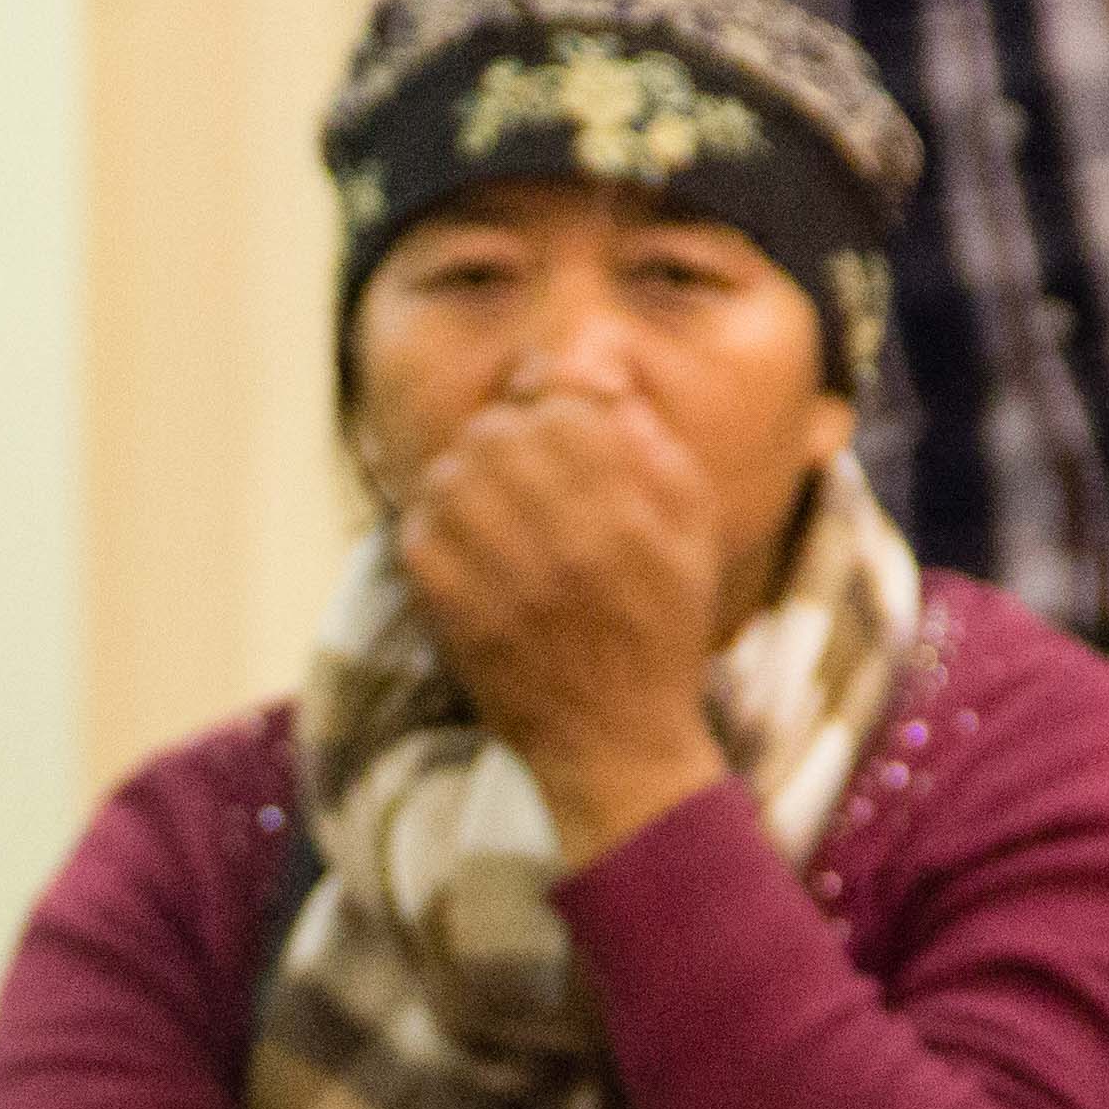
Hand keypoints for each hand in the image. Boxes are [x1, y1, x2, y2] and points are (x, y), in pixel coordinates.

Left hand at [394, 382, 735, 866]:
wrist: (618, 741)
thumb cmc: (657, 625)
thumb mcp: (688, 527)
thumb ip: (647, 440)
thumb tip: (587, 367)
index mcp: (636, 508)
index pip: (562, 406)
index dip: (538, 393)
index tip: (533, 405)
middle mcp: (576, 540)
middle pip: (498, 435)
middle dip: (493, 434)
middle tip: (497, 455)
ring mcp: (515, 583)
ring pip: (451, 480)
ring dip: (455, 478)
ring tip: (471, 495)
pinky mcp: (465, 622)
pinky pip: (420, 539)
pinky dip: (425, 526)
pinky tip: (446, 537)